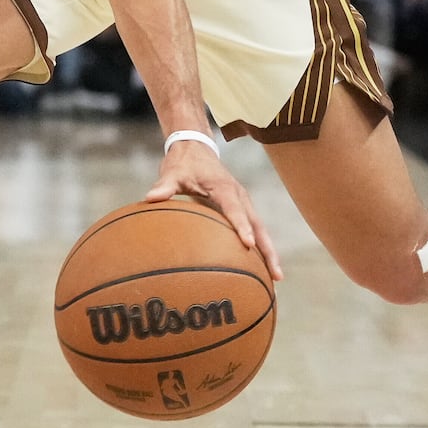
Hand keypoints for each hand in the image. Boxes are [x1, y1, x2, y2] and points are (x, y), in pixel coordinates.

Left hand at [144, 140, 281, 282]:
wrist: (195, 149)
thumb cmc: (183, 164)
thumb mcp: (172, 173)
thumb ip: (163, 186)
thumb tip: (150, 198)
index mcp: (224, 188)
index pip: (235, 210)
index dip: (242, 227)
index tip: (249, 245)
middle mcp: (239, 196)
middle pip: (258, 225)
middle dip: (267, 249)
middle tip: (276, 274)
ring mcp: (243, 202)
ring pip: (260, 229)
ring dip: (269, 252)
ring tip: (276, 278)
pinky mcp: (241, 208)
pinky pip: (254, 228)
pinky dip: (261, 246)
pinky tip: (262, 267)